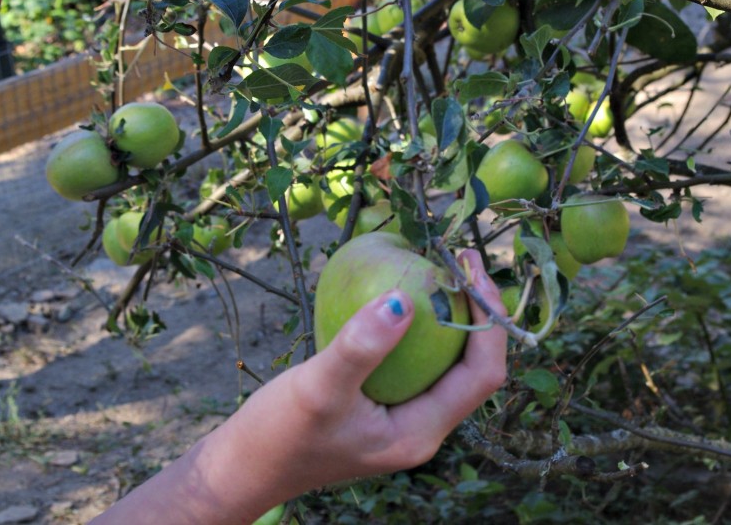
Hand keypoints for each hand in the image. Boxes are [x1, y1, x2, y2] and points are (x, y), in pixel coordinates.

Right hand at [95, 248, 506, 524]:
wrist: (242, 468)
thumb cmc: (278, 435)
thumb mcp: (318, 387)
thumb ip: (360, 347)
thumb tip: (403, 300)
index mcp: (420, 432)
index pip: (482, 374)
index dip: (488, 320)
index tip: (471, 270)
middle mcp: (420, 429)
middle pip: (471, 367)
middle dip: (475, 314)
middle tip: (459, 262)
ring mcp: (400, 419)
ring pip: (444, 364)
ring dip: (449, 320)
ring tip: (438, 272)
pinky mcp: (379, 408)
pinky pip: (413, 363)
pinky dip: (416, 330)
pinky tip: (395, 299)